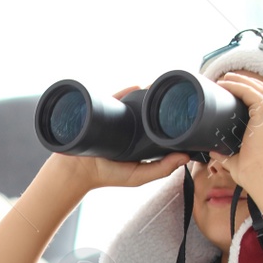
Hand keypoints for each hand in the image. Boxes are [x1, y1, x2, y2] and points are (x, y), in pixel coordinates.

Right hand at [43, 85, 190, 193]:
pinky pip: (118, 95)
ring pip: (136, 101)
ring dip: (148, 93)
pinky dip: (128, 89)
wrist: (76, 169)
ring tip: (159, 88)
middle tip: (173, 96)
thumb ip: (161, 170)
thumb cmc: (107, 175)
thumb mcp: (138, 177)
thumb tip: (186, 157)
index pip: (159, 127)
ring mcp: (118, 117)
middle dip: (160, 102)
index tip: (184, 112)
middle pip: (149, 110)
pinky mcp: (105, 110)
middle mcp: (131, 127)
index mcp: (141, 141)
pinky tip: (139, 86)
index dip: (172, 119)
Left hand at [210, 72, 262, 192]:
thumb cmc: (257, 176)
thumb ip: (230, 156)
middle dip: (250, 86)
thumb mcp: (244, 163)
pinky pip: (251, 91)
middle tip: (232, 82)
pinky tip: (225, 83)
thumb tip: (214, 153)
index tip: (244, 97)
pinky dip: (237, 85)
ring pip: (260, 89)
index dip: (260, 99)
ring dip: (242, 82)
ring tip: (226, 78)